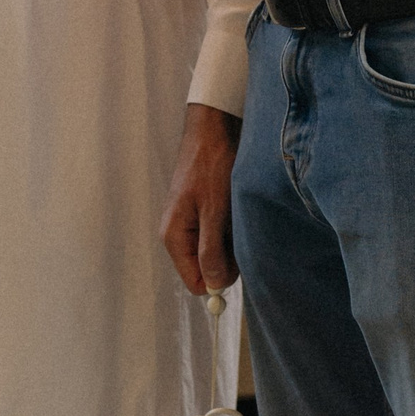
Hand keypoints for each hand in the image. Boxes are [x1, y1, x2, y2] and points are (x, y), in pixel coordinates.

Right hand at [161, 101, 241, 296]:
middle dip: (228, 259)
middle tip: (241, 232)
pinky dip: (233, 229)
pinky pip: (220, 236)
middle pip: (206, 269)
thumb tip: (213, 285)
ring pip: (216, 252)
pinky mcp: (203, 214)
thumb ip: (211, 250)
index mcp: (173, 237)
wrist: (214, 130)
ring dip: (233, 242)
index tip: (239, 260)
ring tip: (238, 215)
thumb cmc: (211, 166)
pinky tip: (237, 209)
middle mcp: (178, 234)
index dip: (219, 278)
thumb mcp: (214, 211)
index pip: (196, 282)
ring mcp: (190, 224)